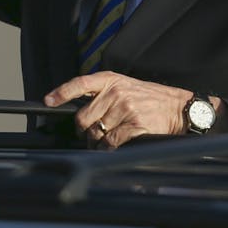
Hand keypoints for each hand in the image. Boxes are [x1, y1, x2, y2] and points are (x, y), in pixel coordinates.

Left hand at [44, 72, 219, 148]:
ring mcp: (125, 108)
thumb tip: (79, 112)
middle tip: (88, 134)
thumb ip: (102, 93)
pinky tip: (111, 147)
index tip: (48, 100)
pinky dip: (107, 148)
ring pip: (96, 133)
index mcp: (111, 80)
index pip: (80, 83)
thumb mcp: (125, 85)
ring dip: (95, 142)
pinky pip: (110, 142)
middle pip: (83, 117)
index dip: (62, 92)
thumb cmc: (149, 98)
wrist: (178, 107)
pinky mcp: (135, 125)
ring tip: (103, 140)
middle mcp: (116, 92)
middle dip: (83, 130)